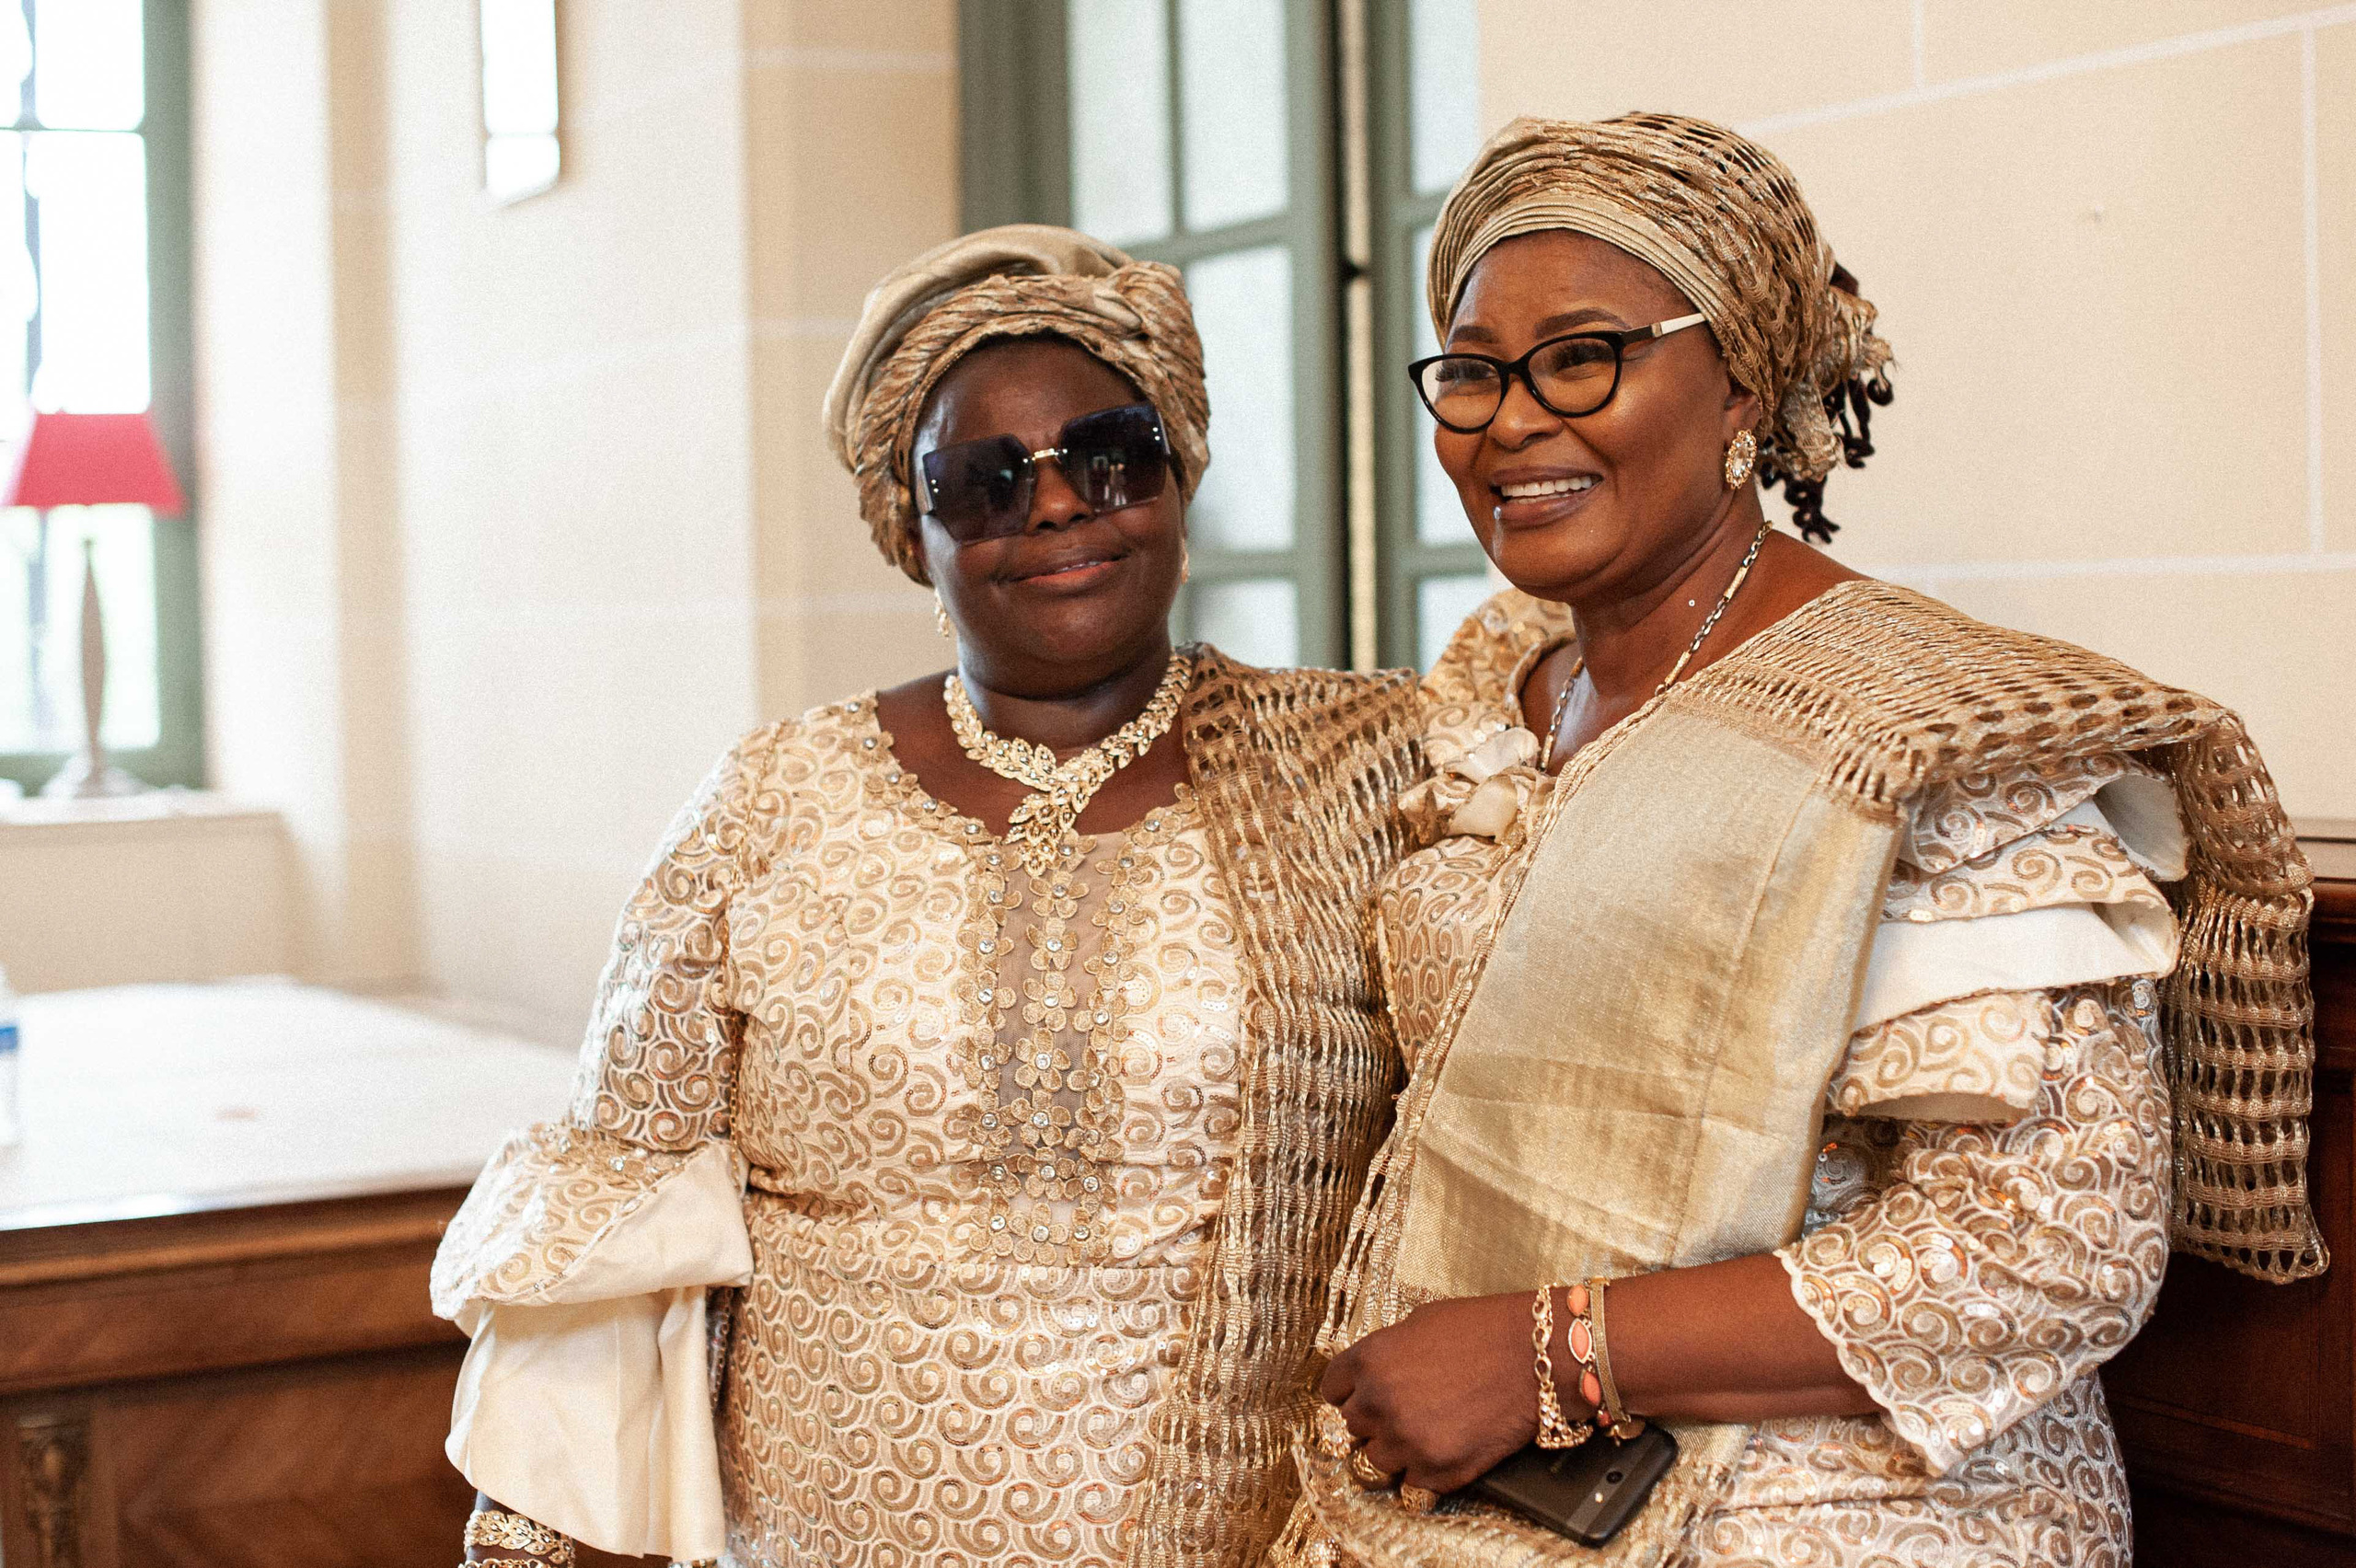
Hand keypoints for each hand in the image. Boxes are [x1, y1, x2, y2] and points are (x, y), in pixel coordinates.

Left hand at [1319, 1291, 1573, 1494]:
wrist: (1536, 1357)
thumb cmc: (1483, 1330)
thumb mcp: (1419, 1323)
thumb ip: (1386, 1353)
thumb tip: (1372, 1376)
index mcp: (1369, 1360)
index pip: (1332, 1390)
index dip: (1351, 1391)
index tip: (1365, 1393)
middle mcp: (1379, 1403)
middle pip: (1353, 1426)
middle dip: (1375, 1419)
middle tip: (1407, 1409)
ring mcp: (1407, 1441)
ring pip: (1376, 1460)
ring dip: (1395, 1449)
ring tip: (1427, 1431)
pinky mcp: (1436, 1470)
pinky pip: (1411, 1485)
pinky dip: (1423, 1472)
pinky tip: (1444, 1449)